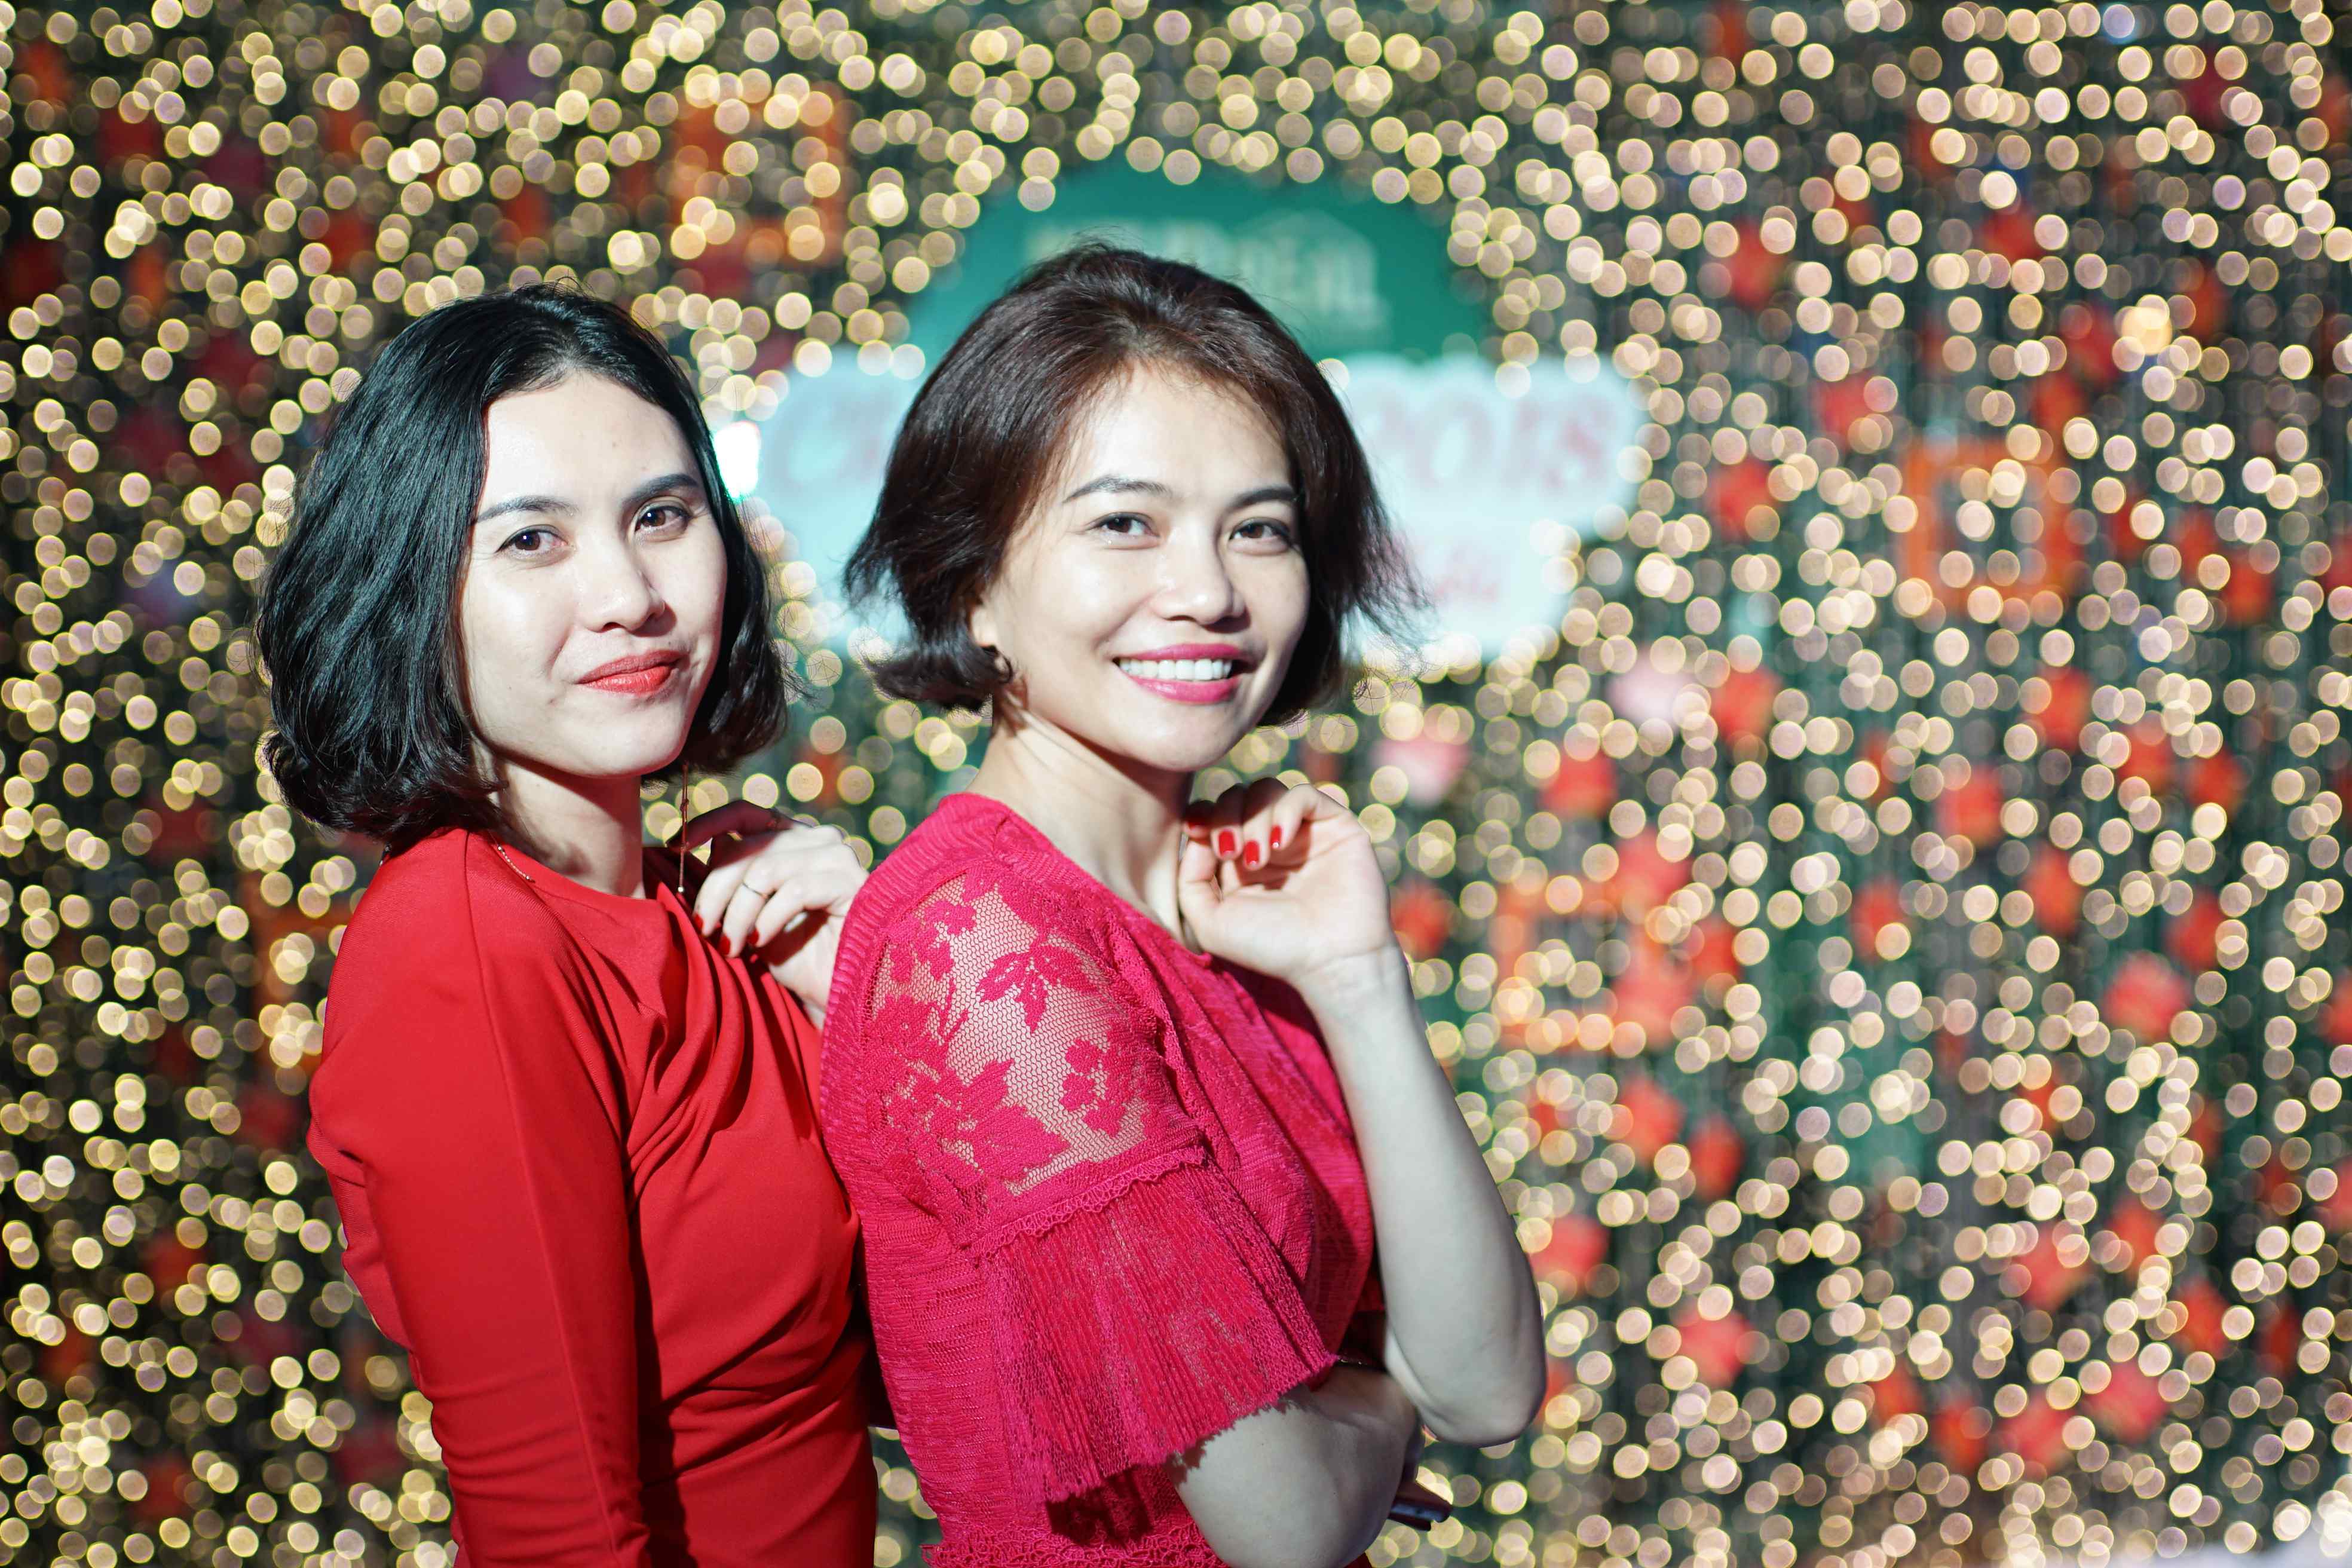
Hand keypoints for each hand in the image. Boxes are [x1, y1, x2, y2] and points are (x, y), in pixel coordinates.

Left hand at [676, 803, 865, 1022]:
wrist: (839, 994)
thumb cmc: (797, 957)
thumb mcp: (752, 914)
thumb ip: (735, 879)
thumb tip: (705, 843)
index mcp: (794, 839)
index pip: (745, 812)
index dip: (707, 823)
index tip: (675, 846)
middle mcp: (818, 839)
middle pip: (747, 848)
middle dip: (714, 891)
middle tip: (703, 928)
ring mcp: (837, 857)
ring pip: (764, 870)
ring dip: (736, 913)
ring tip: (731, 945)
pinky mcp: (850, 881)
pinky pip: (792, 890)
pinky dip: (766, 920)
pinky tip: (759, 944)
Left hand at [1176, 780, 1401, 999]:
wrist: (1330, 961)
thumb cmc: (1272, 948)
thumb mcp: (1210, 923)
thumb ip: (1189, 880)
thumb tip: (1196, 835)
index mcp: (1240, 862)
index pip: (1213, 814)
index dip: (1202, 815)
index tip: (1196, 832)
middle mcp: (1270, 842)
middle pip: (1236, 796)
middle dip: (1225, 817)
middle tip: (1230, 853)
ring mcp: (1303, 832)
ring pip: (1267, 790)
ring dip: (1254, 818)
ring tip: (1258, 859)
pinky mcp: (1335, 825)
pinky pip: (1304, 794)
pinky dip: (1285, 811)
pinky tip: (1280, 844)